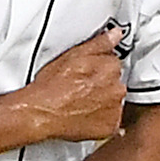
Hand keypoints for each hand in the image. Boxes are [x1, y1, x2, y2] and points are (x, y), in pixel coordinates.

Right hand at [19, 26, 126, 142]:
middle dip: (103, 85)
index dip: (99, 68)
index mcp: (111, 67)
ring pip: (114, 102)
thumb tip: (116, 33)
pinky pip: (112, 122)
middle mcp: (117, 88)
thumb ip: (100, 43)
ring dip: (103, 102)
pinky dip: (102, 119)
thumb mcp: (73, 55)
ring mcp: (115, 109)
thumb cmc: (52, 85)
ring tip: (82, 103)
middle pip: (116, 83)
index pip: (113, 63)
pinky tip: (86, 115)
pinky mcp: (110, 127)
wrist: (42, 111)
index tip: (88, 73)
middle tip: (82, 88)